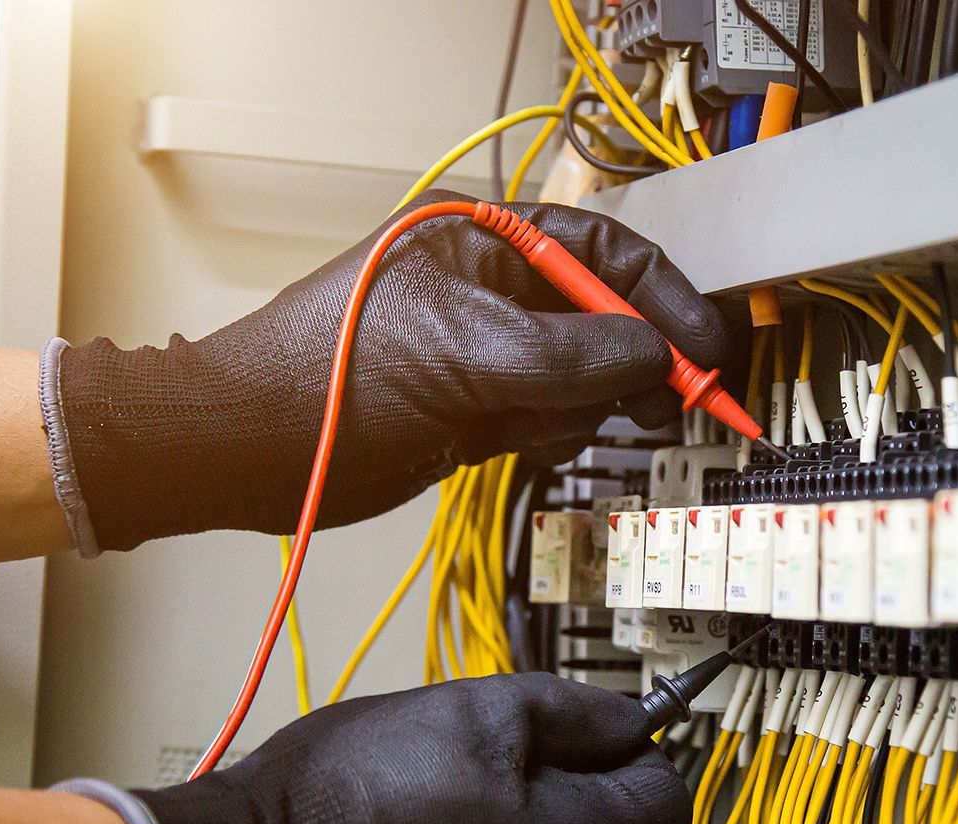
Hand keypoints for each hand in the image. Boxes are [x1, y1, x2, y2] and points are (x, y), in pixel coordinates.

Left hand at [45, 190, 736, 552]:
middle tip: (671, 400)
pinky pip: (553, 418)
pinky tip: (516, 441)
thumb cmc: (330, 376)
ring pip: (586, 378)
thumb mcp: (470, 354)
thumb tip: (652, 357)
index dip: (662, 296)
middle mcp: (494, 290)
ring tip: (539, 422)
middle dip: (636, 361)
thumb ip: (575, 355)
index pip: (604, 251)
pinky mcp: (481, 409)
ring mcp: (490, 353)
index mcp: (487, 240)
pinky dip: (551, 433)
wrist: (253, 450)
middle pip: (606, 318)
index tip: (704, 346)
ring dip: (583, 406)